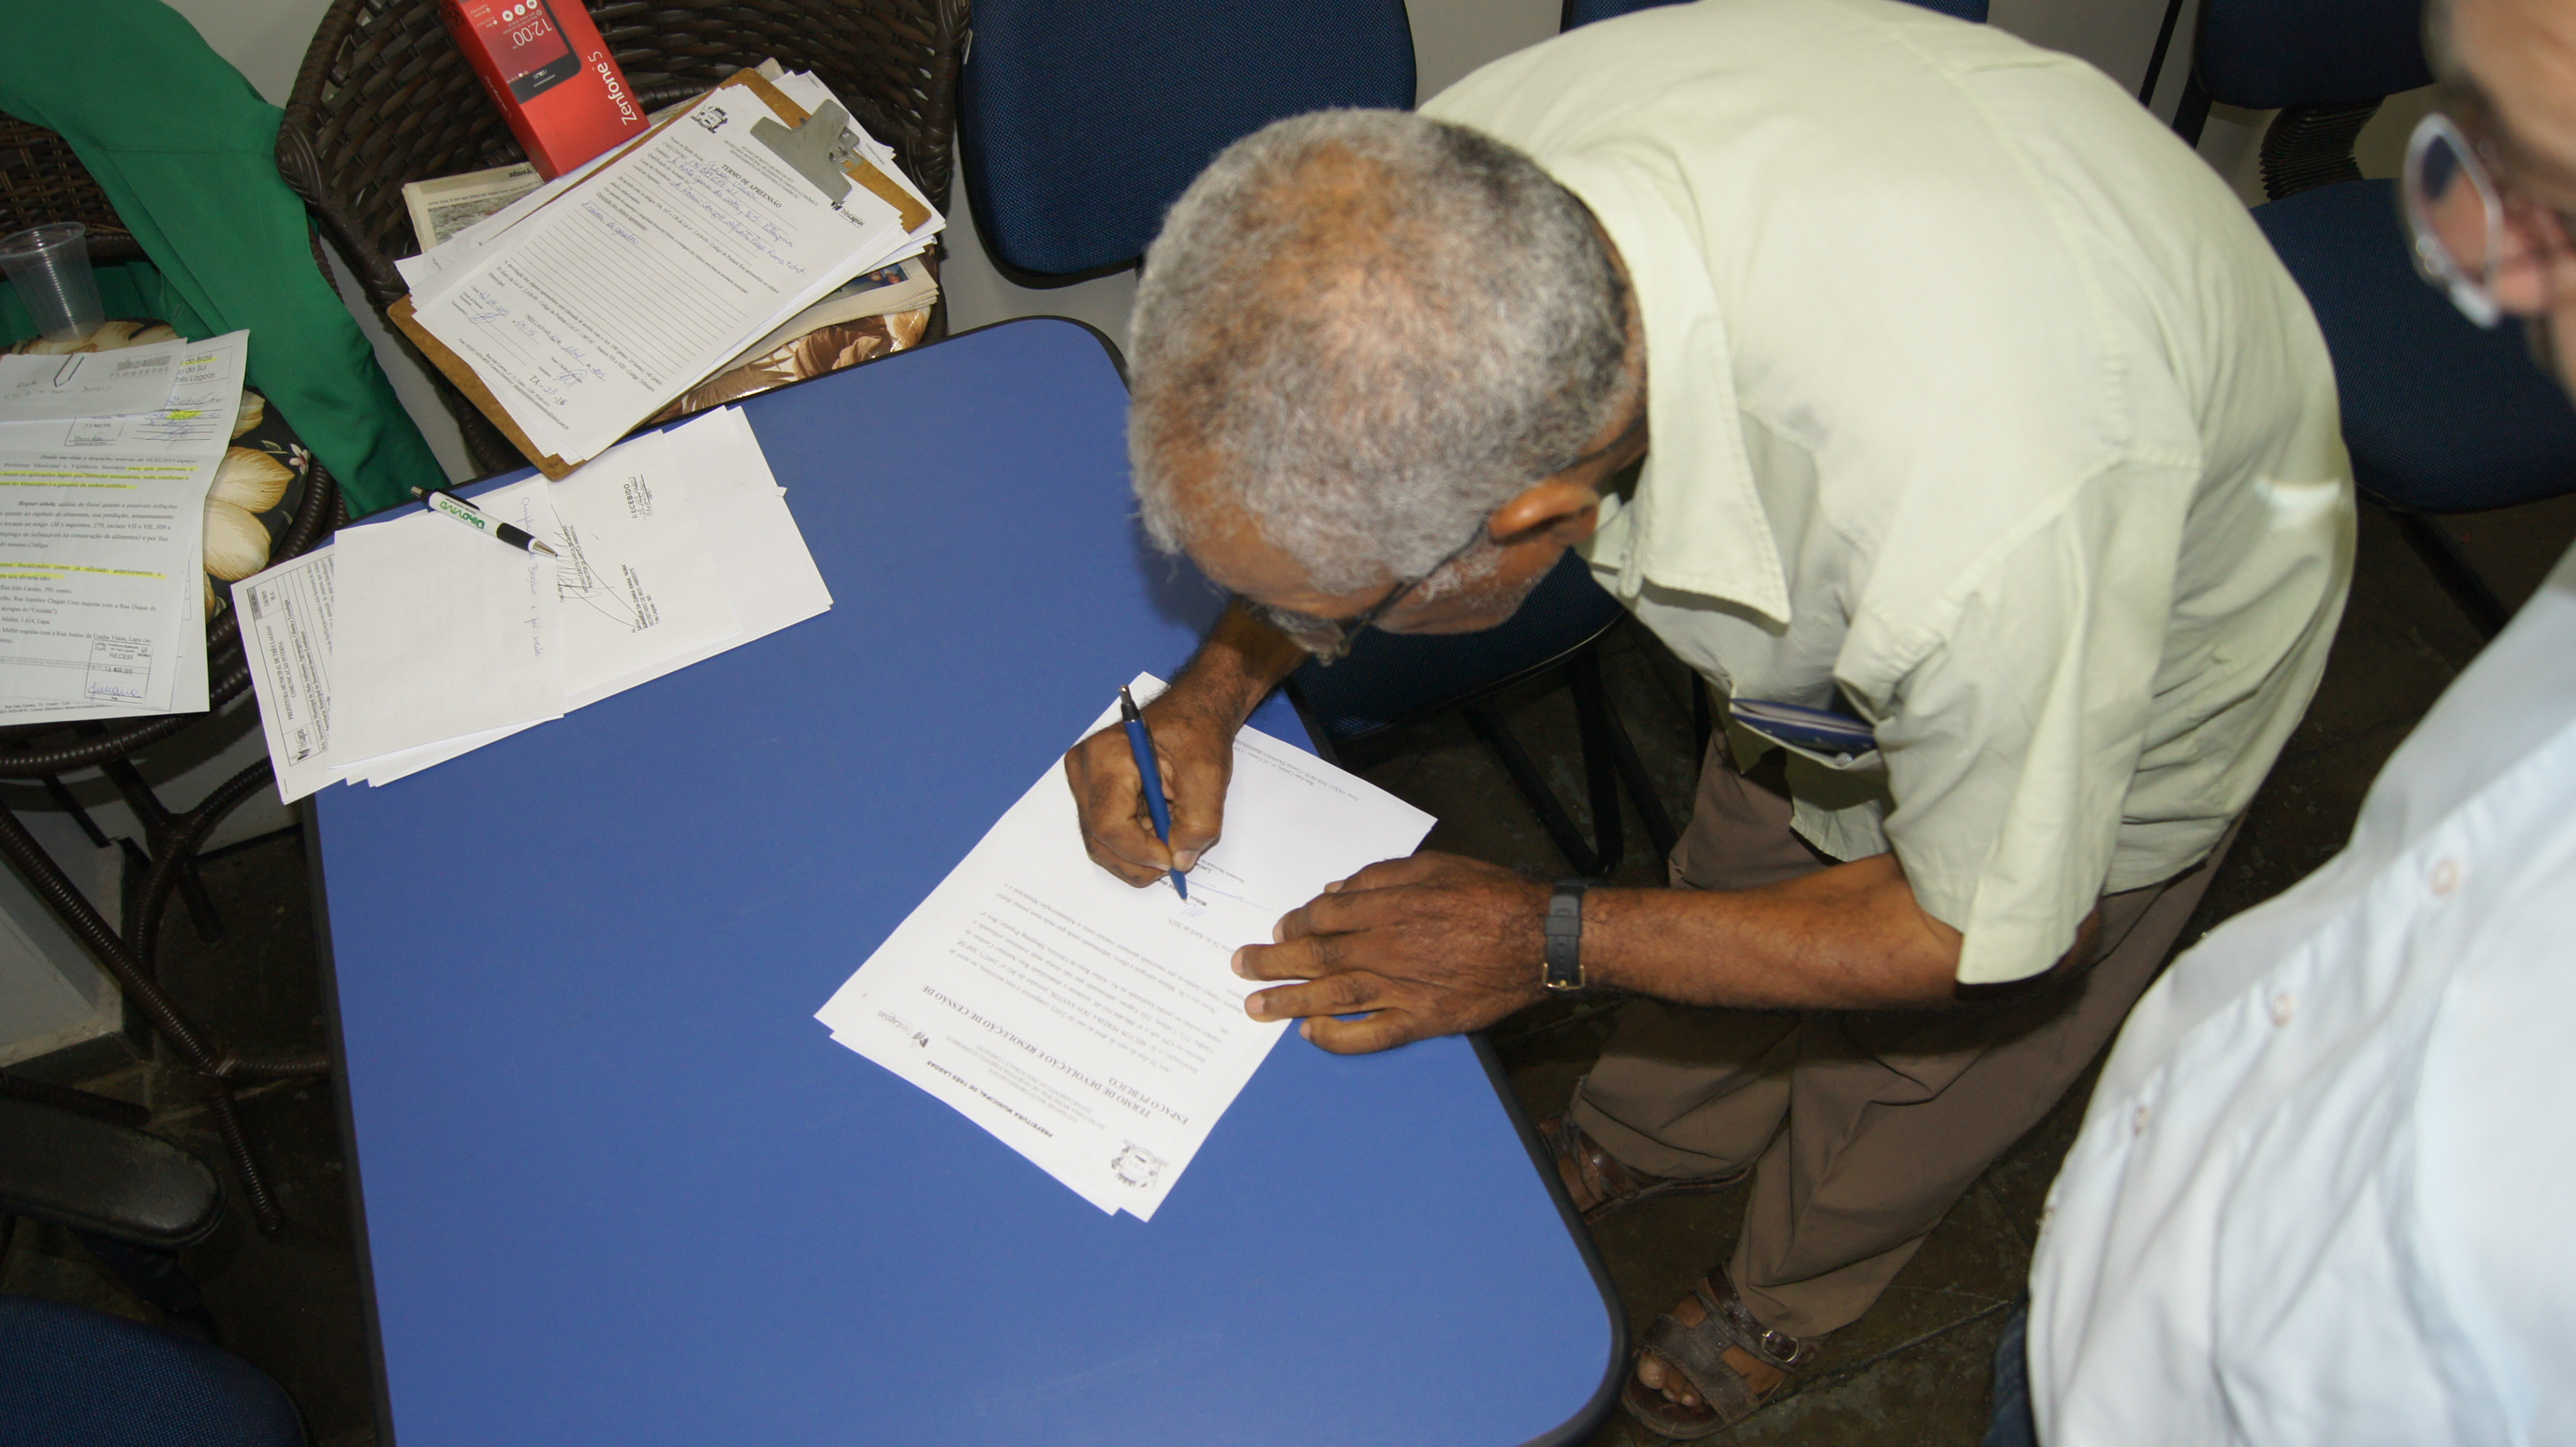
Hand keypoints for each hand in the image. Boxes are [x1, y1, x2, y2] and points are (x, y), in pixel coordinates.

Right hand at [1064, 693, 1235, 886]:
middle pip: (1099, 838)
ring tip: (1170, 836)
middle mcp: (1085, 768)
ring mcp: (1084, 782)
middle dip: (1139, 859)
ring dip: (1138, 852)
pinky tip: (1159, 826)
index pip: (1108, 823)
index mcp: (1107, 756)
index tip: (1171, 859)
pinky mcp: (1092, 792)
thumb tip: (1180, 859)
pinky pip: (1106, 833)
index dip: (1139, 851)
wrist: (1191, 713)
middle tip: (1174, 860)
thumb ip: (1198, 822)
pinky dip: (1135, 841)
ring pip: (1101, 841)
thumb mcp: (1209, 775)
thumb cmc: (1196, 732)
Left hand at [1235, 853, 1552, 1052]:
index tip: (1280, 928)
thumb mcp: (1435, 866)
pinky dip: (1339, 1037)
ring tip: (1255, 1006)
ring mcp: (1404, 987)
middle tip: (1240, 967)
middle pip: (1316, 954)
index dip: (1295, 921)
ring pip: (1332, 995)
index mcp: (1389, 905)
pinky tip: (1312, 1035)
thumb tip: (1335, 892)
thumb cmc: (1490, 895)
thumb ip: (1381, 878)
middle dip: (1272, 960)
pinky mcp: (1423, 1019)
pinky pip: (1371, 1034)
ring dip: (1288, 1001)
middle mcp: (1388, 947)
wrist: (1540, 938)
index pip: (1324, 915)